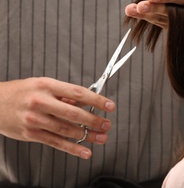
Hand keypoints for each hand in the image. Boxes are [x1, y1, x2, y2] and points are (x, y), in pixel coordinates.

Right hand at [0, 77, 115, 158]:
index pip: (78, 92)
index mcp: (47, 86)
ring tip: (102, 137)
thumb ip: (64, 94)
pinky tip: (85, 151)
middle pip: (74, 113)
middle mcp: (41, 102)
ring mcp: (35, 120)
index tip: (110, 106)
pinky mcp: (31, 134)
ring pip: (67, 130)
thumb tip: (85, 102)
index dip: (96, 100)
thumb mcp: (42, 84)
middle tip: (107, 124)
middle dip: (94, 120)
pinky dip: (73, 148)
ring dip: (87, 135)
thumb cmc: (21, 92)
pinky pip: (56, 143)